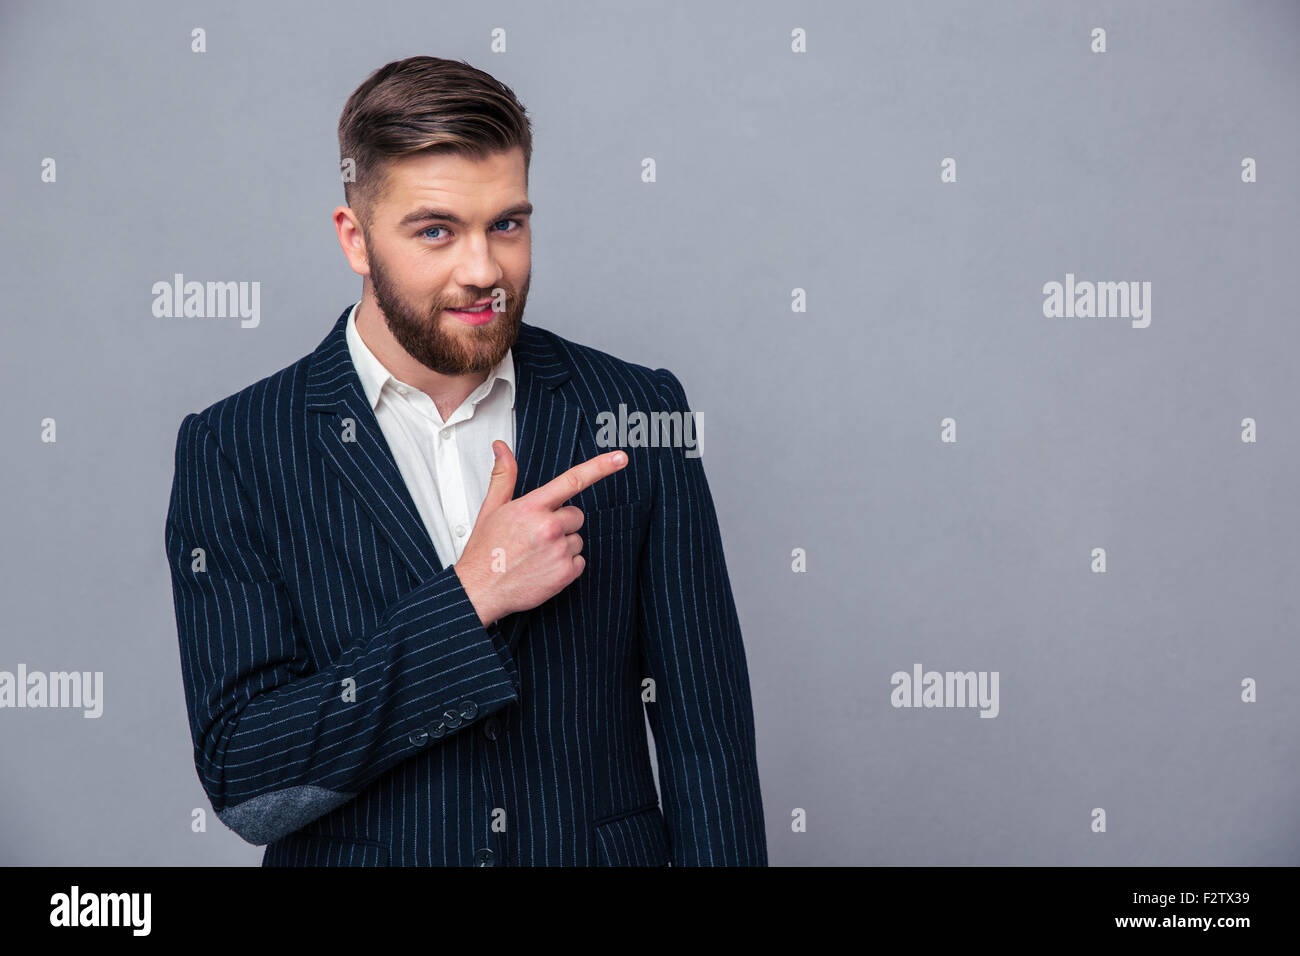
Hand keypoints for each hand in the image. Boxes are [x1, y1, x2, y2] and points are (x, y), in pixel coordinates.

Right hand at [453, 440, 627, 626]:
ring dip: (562, 545)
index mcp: (532, 507)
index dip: (601, 467)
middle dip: (561, 522)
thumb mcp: (492, 508)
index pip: (572, 480)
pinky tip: (543, 568)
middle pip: (576, 515)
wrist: (479, 590)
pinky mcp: (565, 573)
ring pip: (577, 539)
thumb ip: (504, 476)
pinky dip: (565, 565)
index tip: (620, 458)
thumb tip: (502, 448)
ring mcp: (558, 551)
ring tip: (536, 554)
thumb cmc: (485, 550)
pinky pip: (579, 561)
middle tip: (536, 536)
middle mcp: (548, 527)